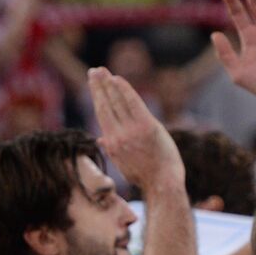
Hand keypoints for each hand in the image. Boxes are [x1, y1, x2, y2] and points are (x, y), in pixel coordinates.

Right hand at [88, 67, 183, 193]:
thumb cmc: (145, 175)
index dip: (97, 97)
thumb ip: (112, 148)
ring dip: (108, 84)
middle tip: (94, 71)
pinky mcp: (146, 127)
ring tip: (102, 71)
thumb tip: (101, 139)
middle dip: (98, 87)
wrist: (162, 183)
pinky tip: (117, 79)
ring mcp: (131, 131)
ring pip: (116, 102)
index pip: (102, 114)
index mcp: (111, 144)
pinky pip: (133, 103)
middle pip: (105, 106)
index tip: (93, 84)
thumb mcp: (124, 164)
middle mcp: (117, 136)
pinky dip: (124, 90)